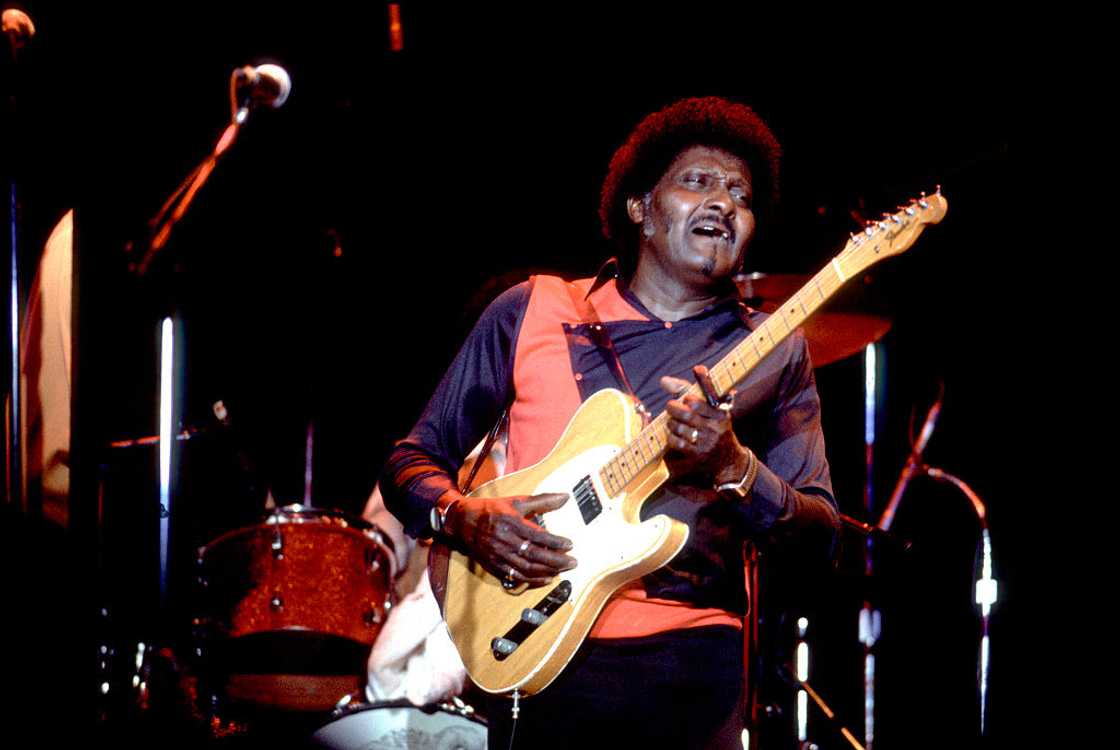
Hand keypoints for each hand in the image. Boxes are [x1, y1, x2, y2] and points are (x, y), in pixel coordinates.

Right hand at [446, 492, 576, 586]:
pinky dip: (532, 579)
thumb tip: (565, 497)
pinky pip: (516, 576)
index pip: (538, 535)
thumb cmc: (492, 510)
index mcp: (511, 522)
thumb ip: (542, 500)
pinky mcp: (494, 565)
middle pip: (534, 554)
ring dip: (547, 571)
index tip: (570, 544)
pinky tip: (546, 578)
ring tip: (562, 570)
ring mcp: (499, 555)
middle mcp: (505, 540)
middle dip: (556, 560)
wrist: (462, 521)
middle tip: (573, 562)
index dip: (555, 542)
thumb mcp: (516, 501)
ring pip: (526, 568)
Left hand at [659, 375, 749, 484]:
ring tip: (672, 422)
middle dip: (673, 408)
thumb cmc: (715, 428)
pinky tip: (673, 435)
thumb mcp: (712, 410)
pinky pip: (678, 443)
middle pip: (686, 415)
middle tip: (670, 407)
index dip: (687, 399)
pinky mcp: (698, 456)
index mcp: (721, 415)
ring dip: (671, 423)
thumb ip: (689, 391)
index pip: (697, 403)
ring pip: (679, 428)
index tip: (685, 400)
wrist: (729, 460)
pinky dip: (671, 437)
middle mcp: (715, 429)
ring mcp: (707, 444)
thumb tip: (664, 380)